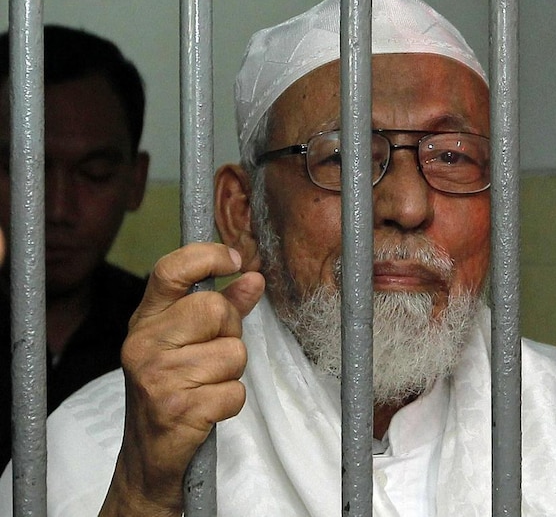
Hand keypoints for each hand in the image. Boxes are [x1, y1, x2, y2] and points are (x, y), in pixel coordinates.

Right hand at [99, 243, 264, 516]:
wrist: (147, 456)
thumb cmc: (172, 388)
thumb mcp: (189, 342)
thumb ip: (224, 307)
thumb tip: (254, 278)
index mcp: (146, 320)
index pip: (171, 270)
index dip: (206, 256)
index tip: (234, 259)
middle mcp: (144, 343)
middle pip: (215, 309)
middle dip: (230, 333)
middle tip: (212, 356)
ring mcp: (157, 376)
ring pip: (233, 353)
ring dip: (231, 374)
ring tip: (206, 385)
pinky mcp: (175, 409)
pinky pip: (234, 392)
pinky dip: (230, 402)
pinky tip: (207, 408)